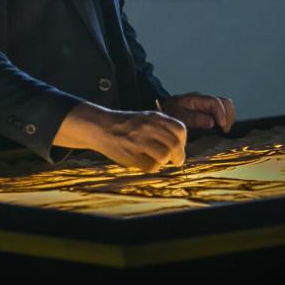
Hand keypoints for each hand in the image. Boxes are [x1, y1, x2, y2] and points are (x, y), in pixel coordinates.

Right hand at [53, 102, 186, 172]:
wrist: (101, 126)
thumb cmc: (126, 124)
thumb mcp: (146, 118)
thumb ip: (163, 128)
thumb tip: (180, 147)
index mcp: (155, 117)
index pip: (180, 129)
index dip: (183, 141)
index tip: (179, 147)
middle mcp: (149, 127)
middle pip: (175, 145)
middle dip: (178, 156)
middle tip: (175, 161)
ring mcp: (139, 141)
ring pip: (164, 157)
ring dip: (162, 161)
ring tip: (154, 158)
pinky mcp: (131, 155)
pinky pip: (151, 166)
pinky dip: (151, 167)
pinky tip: (145, 162)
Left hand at [159, 92, 235, 133]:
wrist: (159, 117)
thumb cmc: (168, 118)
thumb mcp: (177, 119)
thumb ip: (194, 119)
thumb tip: (212, 122)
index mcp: (193, 99)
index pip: (214, 102)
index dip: (221, 114)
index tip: (222, 127)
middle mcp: (201, 99)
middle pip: (223, 102)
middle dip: (228, 115)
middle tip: (224, 130)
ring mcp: (204, 104)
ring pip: (224, 105)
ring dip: (228, 117)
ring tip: (224, 130)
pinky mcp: (206, 110)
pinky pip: (220, 110)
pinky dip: (225, 118)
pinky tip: (221, 128)